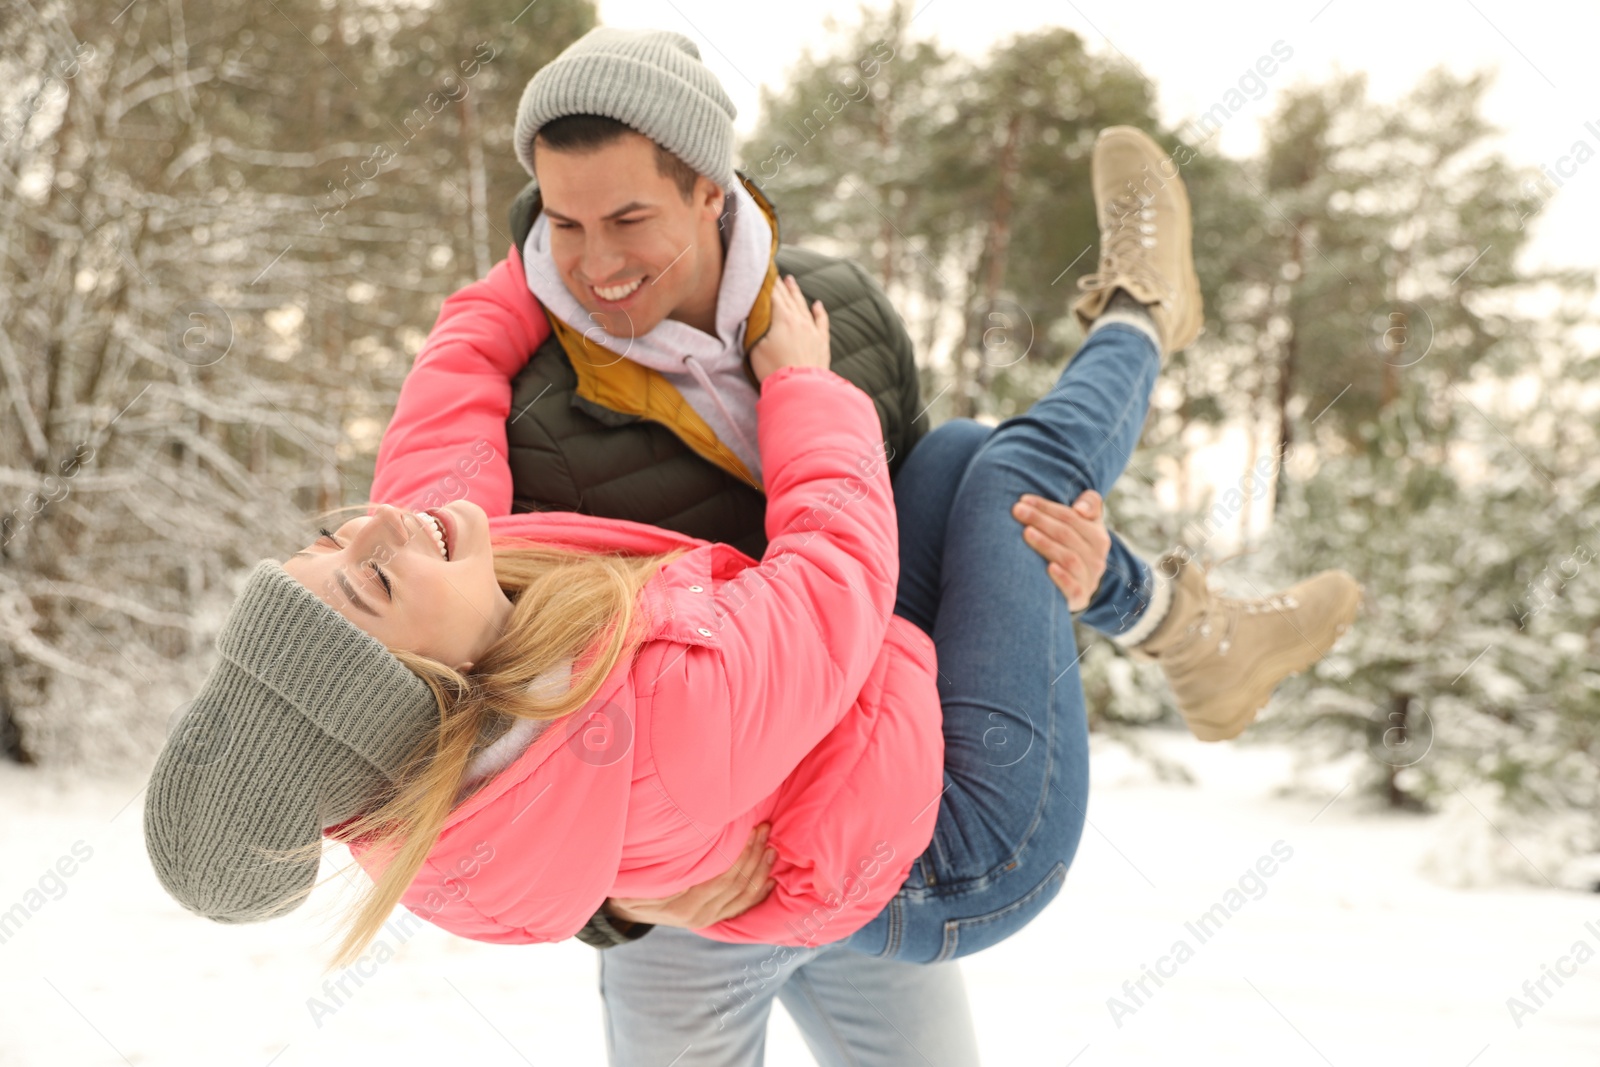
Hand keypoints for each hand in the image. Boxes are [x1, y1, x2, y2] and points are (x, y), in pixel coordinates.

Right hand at [606, 823, 776, 928]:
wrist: (624, 909)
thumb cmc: (631, 883)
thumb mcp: (640, 874)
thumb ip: (664, 866)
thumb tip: (685, 844)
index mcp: (684, 904)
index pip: (723, 878)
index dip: (741, 854)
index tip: (752, 828)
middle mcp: (699, 915)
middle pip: (737, 885)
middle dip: (754, 856)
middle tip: (765, 829)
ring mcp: (707, 919)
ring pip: (743, 897)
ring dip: (760, 871)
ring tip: (771, 848)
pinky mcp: (712, 919)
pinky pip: (741, 909)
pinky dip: (758, 894)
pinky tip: (770, 880)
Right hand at [750, 274, 830, 383]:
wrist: (799, 388)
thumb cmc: (773, 369)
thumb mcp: (755, 346)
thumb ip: (754, 328)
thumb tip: (752, 315)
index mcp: (782, 319)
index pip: (774, 295)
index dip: (768, 284)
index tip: (763, 273)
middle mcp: (800, 320)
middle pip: (788, 297)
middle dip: (780, 285)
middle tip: (775, 273)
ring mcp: (813, 331)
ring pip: (804, 306)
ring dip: (796, 293)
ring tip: (791, 281)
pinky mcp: (822, 343)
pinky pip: (822, 322)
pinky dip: (819, 312)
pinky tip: (817, 305)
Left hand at [1011, 490, 1110, 611]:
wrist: (1077, 588)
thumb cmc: (1074, 549)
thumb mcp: (1086, 526)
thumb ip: (1090, 505)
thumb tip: (1080, 509)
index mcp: (1098, 537)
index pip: (1071, 517)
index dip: (1047, 507)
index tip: (1023, 500)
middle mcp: (1097, 558)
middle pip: (1067, 535)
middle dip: (1040, 520)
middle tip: (1017, 511)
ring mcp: (1089, 579)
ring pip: (1069, 558)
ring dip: (1047, 544)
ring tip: (1026, 532)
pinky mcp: (1080, 598)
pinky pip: (1074, 587)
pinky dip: (1062, 577)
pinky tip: (1048, 567)